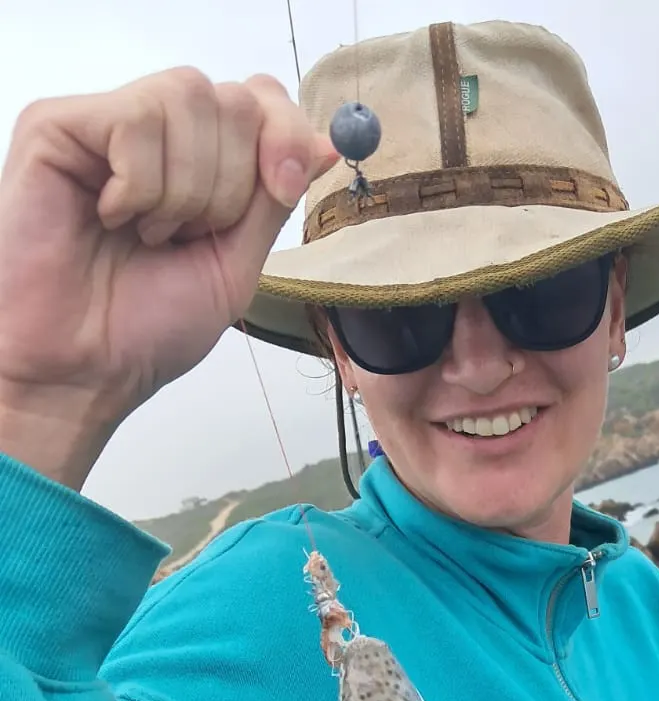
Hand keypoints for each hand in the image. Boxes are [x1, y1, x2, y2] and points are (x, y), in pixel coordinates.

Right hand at [0, 66, 337, 488]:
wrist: (86, 367)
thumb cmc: (149, 326)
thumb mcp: (237, 263)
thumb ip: (273, 200)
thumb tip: (325, 146)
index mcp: (202, 161)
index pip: (262, 99)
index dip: (287, 134)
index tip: (285, 187)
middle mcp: (156, 133)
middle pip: (235, 99)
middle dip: (232, 184)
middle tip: (188, 236)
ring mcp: (105, 124)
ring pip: (189, 98)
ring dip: (187, 190)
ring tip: (148, 234)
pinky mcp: (56, 125)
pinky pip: (137, 121)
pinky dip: (140, 188)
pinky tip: (110, 219)